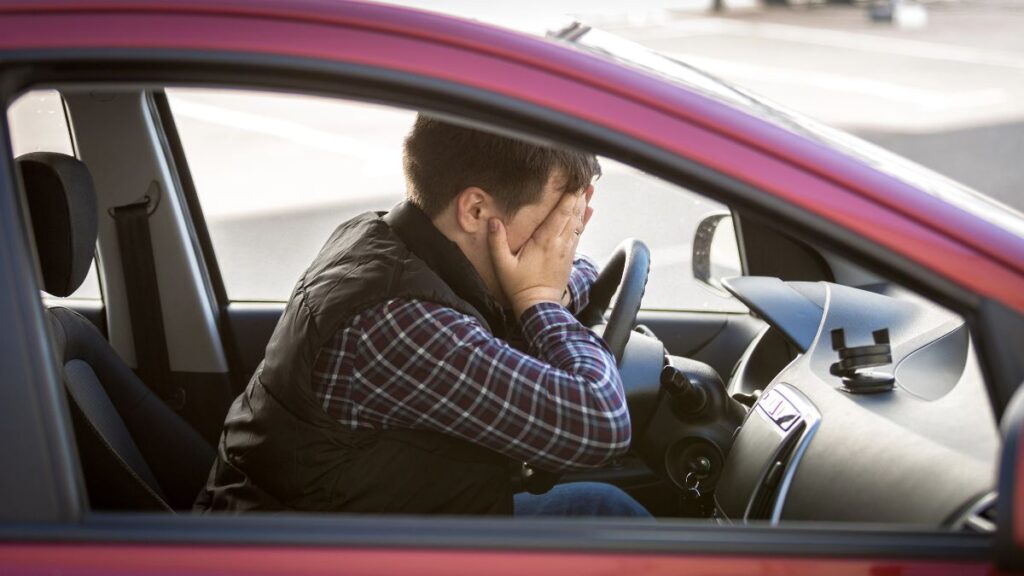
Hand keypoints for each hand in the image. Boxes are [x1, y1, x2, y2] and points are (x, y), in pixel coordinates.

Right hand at [489, 186, 593, 317]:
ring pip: (578, 222)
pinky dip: (584, 220)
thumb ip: (497, 242)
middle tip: (584, 179)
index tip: (574, 183)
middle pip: (572, 215)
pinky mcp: (569, 257)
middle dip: (578, 196)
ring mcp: (566, 250)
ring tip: (589, 189)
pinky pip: (579, 233)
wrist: (538, 306)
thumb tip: (493, 221)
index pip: (559, 214)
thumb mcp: (503, 265)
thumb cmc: (519, 286)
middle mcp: (559, 243)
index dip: (568, 198)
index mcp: (544, 241)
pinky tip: (589, 211)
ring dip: (583, 205)